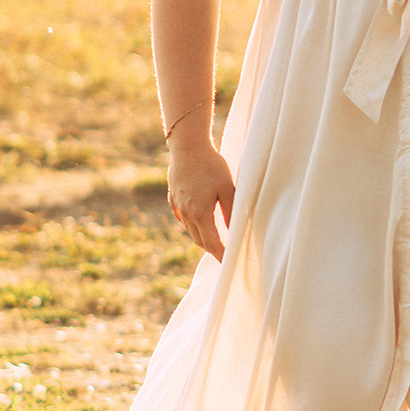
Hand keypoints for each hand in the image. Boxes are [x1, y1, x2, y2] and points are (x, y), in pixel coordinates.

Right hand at [167, 134, 234, 260]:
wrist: (188, 147)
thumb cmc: (211, 166)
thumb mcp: (228, 188)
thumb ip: (232, 212)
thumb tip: (236, 232)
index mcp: (200, 213)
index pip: (212, 243)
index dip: (222, 254)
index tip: (230, 262)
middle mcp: (186, 214)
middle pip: (200, 240)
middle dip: (213, 250)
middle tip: (225, 255)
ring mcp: (177, 207)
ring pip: (191, 231)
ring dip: (203, 238)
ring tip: (216, 242)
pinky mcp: (173, 199)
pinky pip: (184, 219)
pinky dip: (193, 226)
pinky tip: (201, 224)